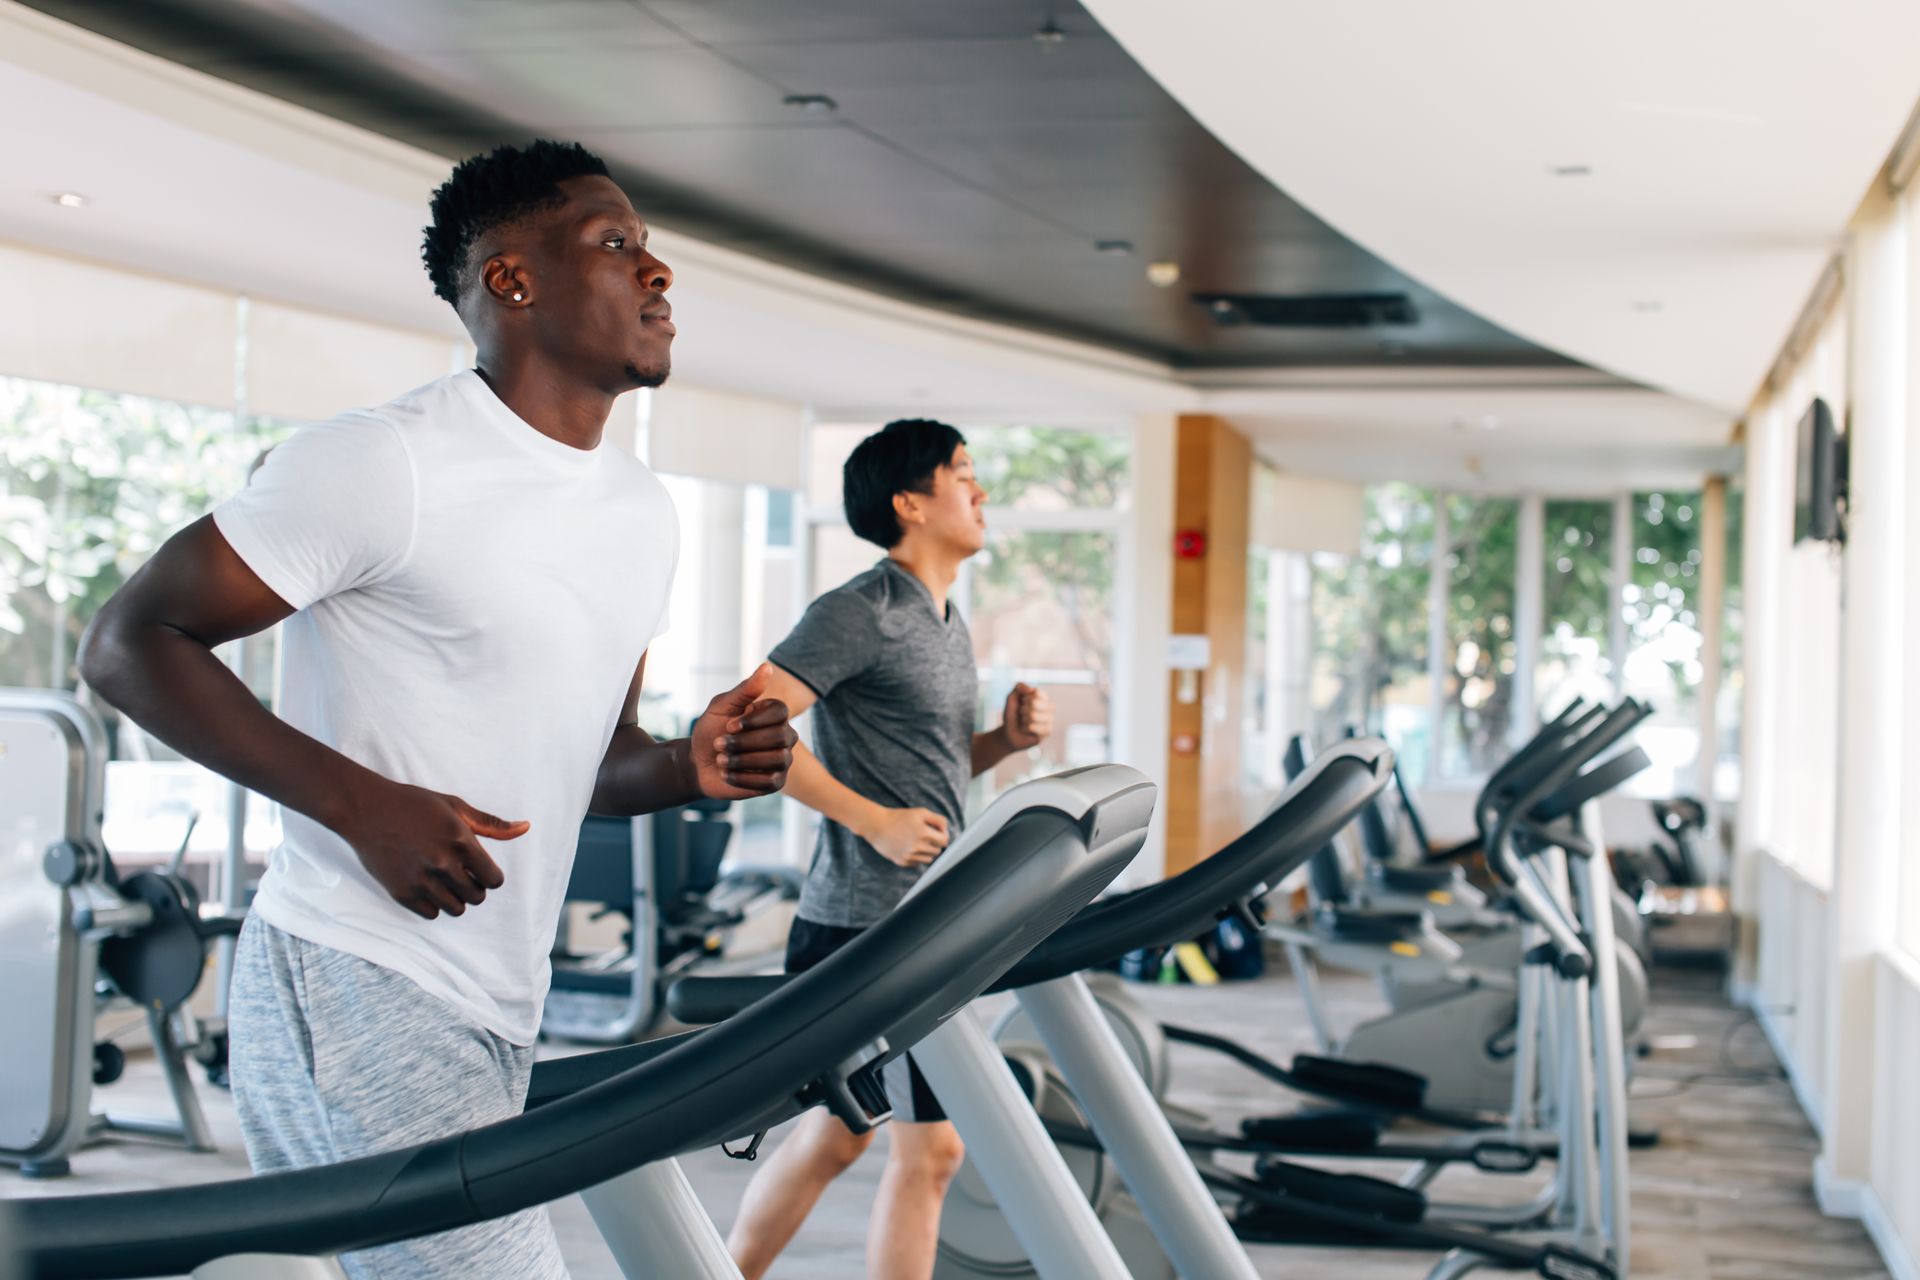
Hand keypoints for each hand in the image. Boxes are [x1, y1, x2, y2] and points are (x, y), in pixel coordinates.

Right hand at [339, 781, 521, 920]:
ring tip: (443, 879)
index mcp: (460, 841)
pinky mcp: (401, 892)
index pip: (494, 880)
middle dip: (474, 887)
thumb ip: (491, 824)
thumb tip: (526, 827)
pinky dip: (433, 903)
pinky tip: (426, 885)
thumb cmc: (414, 804)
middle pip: (477, 897)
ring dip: (455, 897)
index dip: (490, 876)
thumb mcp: (455, 806)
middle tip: (461, 874)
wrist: (365, 809)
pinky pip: (432, 913)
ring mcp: (420, 880)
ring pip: (456, 908)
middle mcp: (442, 864)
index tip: (479, 869)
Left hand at [691, 663, 797, 799]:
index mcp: (773, 714)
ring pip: (777, 759)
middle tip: (719, 745)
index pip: (780, 711)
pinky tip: (726, 774)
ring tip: (721, 761)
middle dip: (744, 742)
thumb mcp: (721, 707)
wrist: (698, 764)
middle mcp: (784, 735)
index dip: (754, 720)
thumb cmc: (710, 731)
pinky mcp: (776, 782)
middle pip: (780, 736)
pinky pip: (769, 781)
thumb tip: (767, 667)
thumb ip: (744, 690)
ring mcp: (782, 759)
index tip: (729, 725)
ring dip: (743, 760)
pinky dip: (743, 778)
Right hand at [862, 805, 949, 867]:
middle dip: (934, 843)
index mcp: (924, 833)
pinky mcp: (902, 862)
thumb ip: (938, 820)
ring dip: (927, 851)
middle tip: (924, 834)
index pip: (945, 841)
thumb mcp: (921, 812)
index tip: (936, 831)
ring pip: (929, 859)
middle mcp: (917, 847)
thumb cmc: (900, 817)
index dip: (943, 835)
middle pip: (938, 850)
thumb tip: (946, 831)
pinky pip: (918, 863)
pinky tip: (908, 847)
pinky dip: (917, 856)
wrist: (877, 826)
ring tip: (916, 841)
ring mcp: (909, 856)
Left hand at [1001, 682, 1052, 750]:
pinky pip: (1034, 727)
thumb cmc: (1013, 714)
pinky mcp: (1048, 731)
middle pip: (1034, 703)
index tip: (1022, 702)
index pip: (1036, 692)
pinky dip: (1025, 728)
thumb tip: (1033, 690)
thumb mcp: (1011, 698)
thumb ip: (1019, 688)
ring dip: (1023, 719)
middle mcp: (1049, 707)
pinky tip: (1025, 729)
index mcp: (1042, 697)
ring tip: (1023, 722)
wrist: (1009, 733)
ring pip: (1034, 716)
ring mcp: (1050, 719)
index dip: (1025, 698)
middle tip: (1022, 714)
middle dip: (1023, 709)